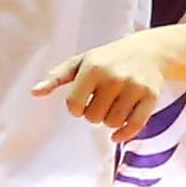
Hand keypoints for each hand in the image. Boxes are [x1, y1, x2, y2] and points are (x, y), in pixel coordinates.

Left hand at [32, 31, 178, 137]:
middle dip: (93, 114)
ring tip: (111, 108)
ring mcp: (135, 87)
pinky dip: (124, 134)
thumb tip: (34, 92)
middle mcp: (115, 77)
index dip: (75, 108)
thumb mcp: (81, 62)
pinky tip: (117, 135)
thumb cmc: (108, 59)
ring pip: (112, 123)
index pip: (74, 104)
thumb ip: (56, 77)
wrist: (150, 51)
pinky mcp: (151, 97)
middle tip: (99, 104)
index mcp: (94, 68)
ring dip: (108, 121)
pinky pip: (135, 125)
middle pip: (93, 116)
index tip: (81, 102)